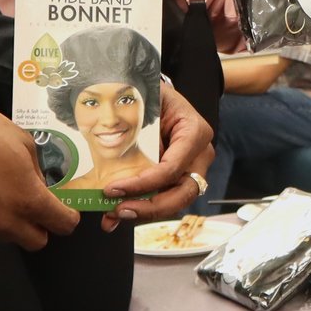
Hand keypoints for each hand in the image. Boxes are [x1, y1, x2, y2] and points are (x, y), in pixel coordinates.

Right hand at [0, 98, 78, 250]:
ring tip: (12, 196)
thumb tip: (39, 185)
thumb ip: (37, 171)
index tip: (65, 205)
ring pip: (12, 237)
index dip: (68, 216)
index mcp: (30, 200)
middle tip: (39, 204)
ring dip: (19, 224)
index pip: (62, 224)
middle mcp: (9, 221)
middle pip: (38, 241)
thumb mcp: (24, 143)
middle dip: (43, 226)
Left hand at [102, 79, 217, 225]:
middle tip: (119, 210)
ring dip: (143, 212)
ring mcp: (191, 169)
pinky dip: (140, 209)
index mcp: (195, 132)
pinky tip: (115, 215)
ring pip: (174, 202)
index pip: (171, 168)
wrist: (161, 97)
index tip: (114, 188)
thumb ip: (136, 120)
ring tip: (113, 215)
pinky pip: (163, 199)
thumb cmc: (156, 95)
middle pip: (182, 193)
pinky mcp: (179, 178)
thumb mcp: (148, 99)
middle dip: (150, 207)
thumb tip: (111, 140)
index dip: (143, 183)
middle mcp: (199, 155)